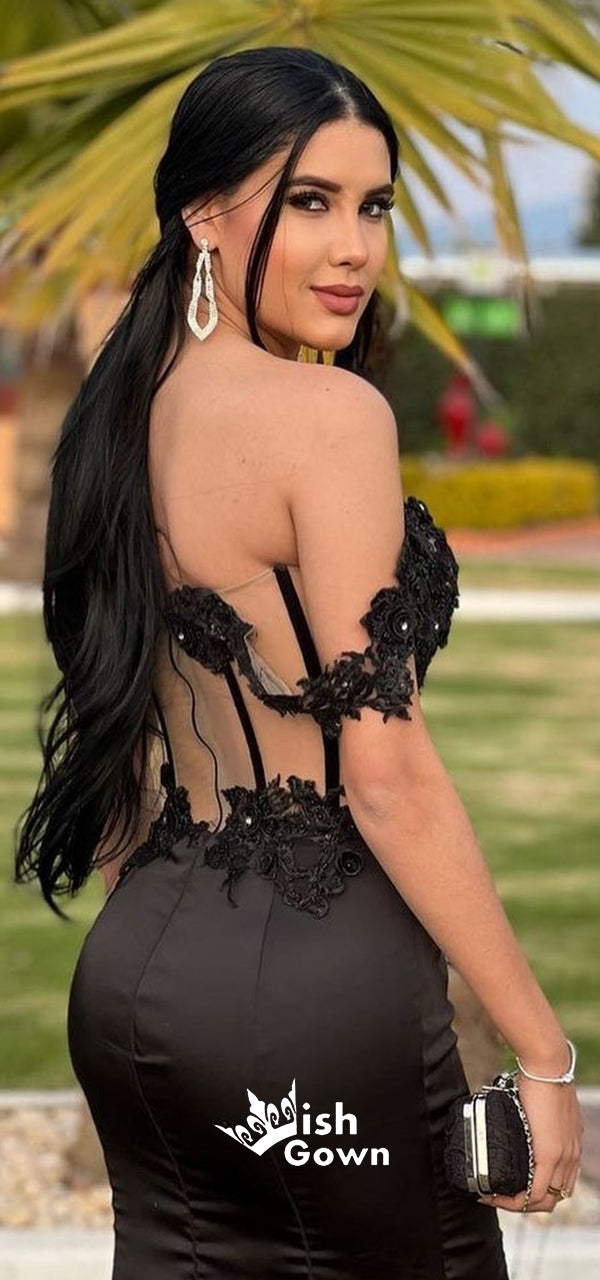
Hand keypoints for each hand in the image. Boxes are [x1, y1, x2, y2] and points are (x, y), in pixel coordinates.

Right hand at [477, 1073, 584, 1213]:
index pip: (559, 1185)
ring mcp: (563, 1158)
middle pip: (553, 1199)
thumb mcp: (545, 1106)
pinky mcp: (549, 1155)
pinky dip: (515, 1200)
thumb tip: (513, 1116)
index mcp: (572, 1146)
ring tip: (494, 1197)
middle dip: (524, 1205)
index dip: (535, 1193)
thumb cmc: (542, 1078)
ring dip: (517, 1205)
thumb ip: (536, 1118)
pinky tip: (497, 1195)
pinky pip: (535, 1192)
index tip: (510, 1187)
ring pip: (544, 1201)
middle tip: (499, 1196)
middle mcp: (572, 1157)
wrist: (548, 1066)